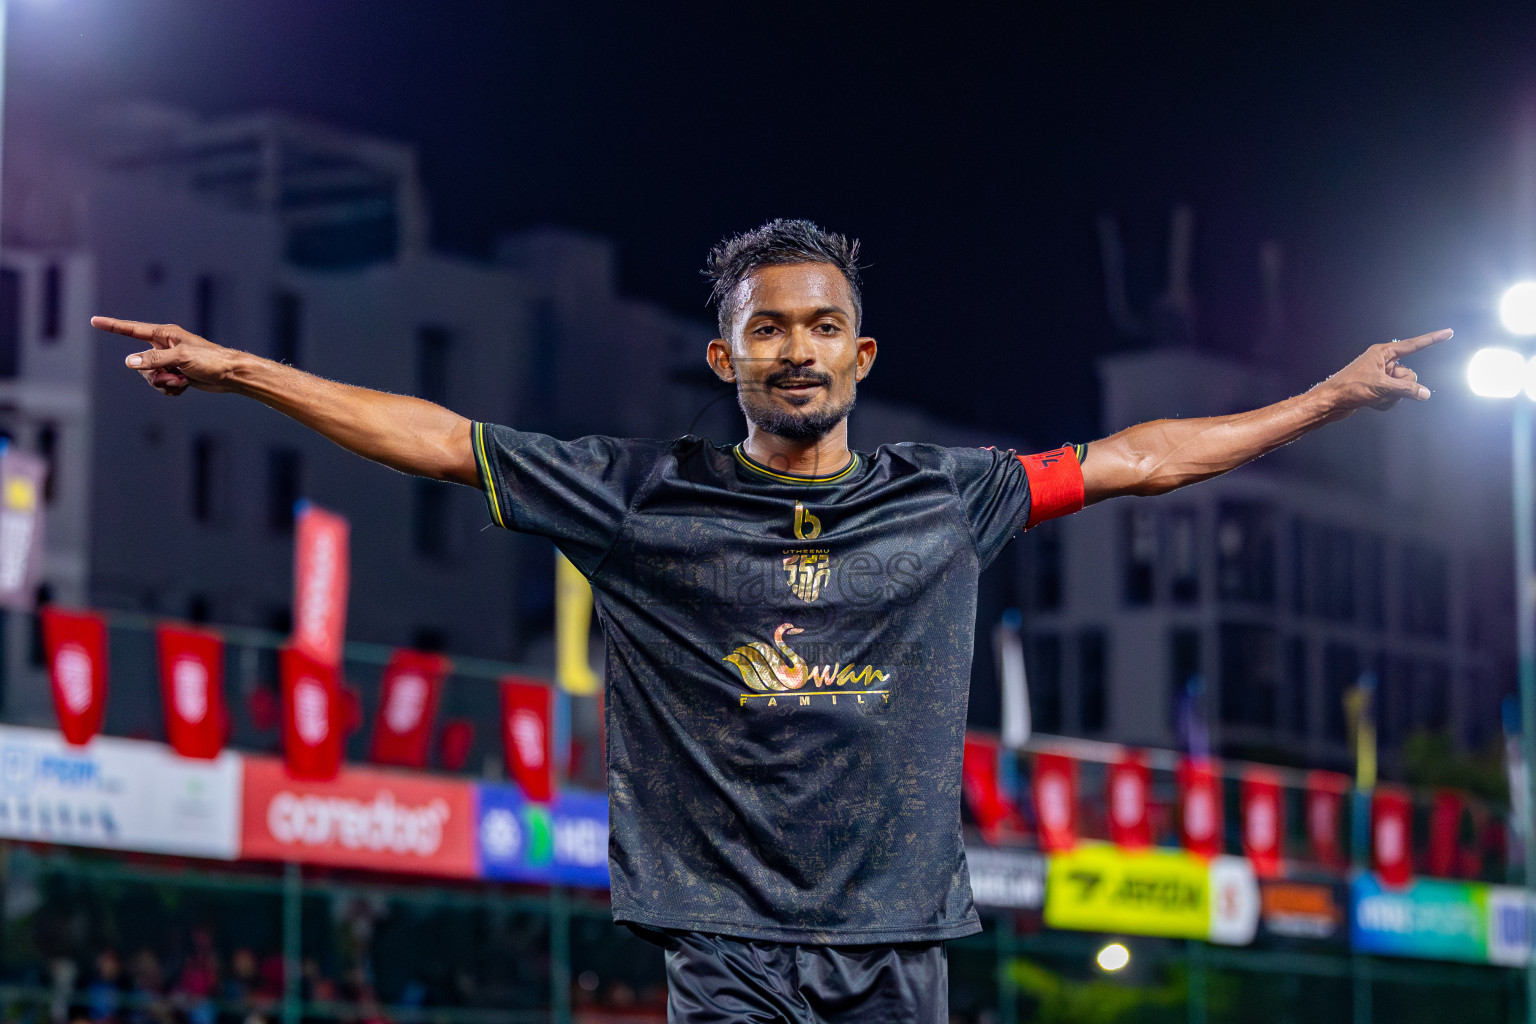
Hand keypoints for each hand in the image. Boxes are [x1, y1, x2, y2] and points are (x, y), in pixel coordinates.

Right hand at [90, 317, 240, 395]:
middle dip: (154, 374)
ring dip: (165, 383)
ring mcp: (170, 361)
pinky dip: (171, 389)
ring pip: (150, 377)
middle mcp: (165, 346)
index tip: (94, 320)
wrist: (232, 375)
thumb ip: (154, 360)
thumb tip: (129, 362)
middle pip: (140, 363)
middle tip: (175, 376)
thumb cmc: (210, 360)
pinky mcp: (177, 374)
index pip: (132, 330)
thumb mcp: (181, 358)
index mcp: (165, 334)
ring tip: (183, 381)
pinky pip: (162, 385)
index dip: (113, 326)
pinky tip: (186, 386)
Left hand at [1316, 328, 1452, 411]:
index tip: (1449, 332)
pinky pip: (1393, 397)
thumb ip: (1406, 389)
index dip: (1432, 339)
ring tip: (1373, 398)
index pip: (1413, 345)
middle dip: (1401, 387)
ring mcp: (1381, 376)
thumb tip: (1425, 393)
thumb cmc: (1349, 388)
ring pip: (1402, 389)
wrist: (1330, 403)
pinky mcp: (1378, 389)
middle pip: (1410, 375)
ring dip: (1391, 398)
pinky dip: (1385, 403)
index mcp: (1383, 353)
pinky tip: (1371, 404)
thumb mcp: (1381, 387)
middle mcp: (1383, 362)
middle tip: (1383, 390)